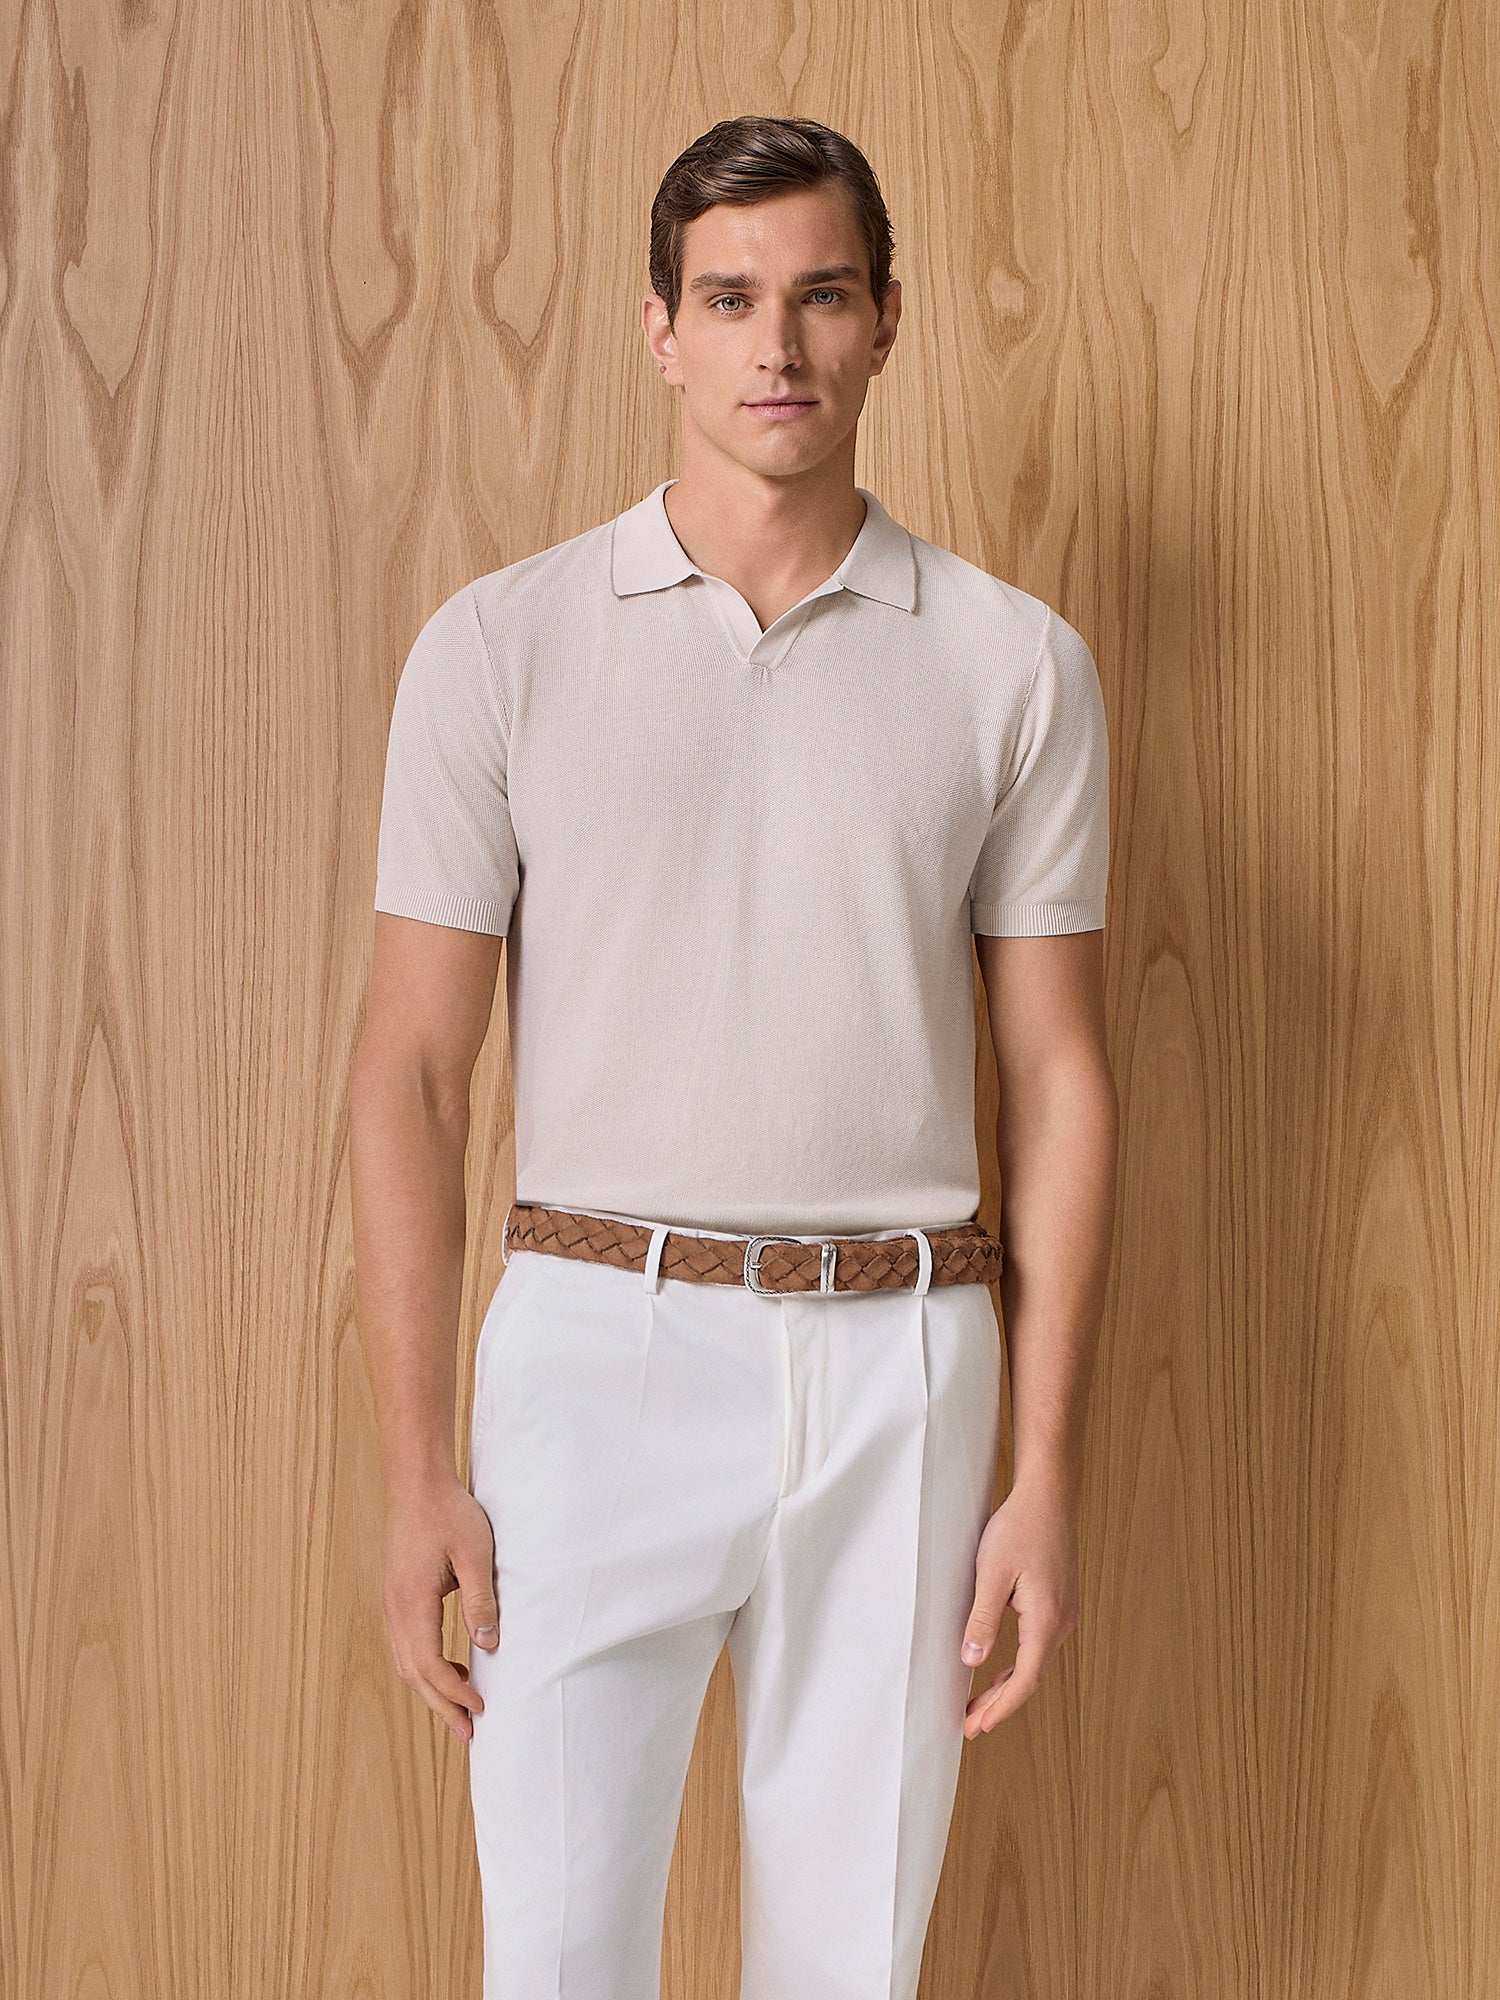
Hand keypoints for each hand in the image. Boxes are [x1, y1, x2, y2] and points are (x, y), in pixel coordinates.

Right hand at [381, 1474, 500, 1741]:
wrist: (416, 1483)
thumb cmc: (448, 1512)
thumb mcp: (475, 1553)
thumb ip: (481, 1600)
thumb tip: (488, 1646)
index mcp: (412, 1603)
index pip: (430, 1665)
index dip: (454, 1693)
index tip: (481, 1707)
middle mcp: (395, 1610)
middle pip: (414, 1674)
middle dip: (441, 1706)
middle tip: (469, 1733)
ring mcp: (392, 1604)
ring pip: (406, 1663)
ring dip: (432, 1689)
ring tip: (462, 1708)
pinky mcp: (397, 1597)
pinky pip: (406, 1646)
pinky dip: (426, 1667)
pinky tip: (452, 1667)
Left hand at [959, 1475, 1079, 1737]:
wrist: (1049, 1496)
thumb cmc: (1019, 1528)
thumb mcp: (992, 1573)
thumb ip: (983, 1619)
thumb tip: (973, 1661)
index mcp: (1046, 1621)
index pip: (1023, 1681)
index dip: (999, 1708)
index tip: (975, 1727)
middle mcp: (1062, 1622)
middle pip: (1031, 1676)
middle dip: (1001, 1704)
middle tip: (971, 1724)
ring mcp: (1064, 1612)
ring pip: (1037, 1662)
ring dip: (1010, 1685)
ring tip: (982, 1704)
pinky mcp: (1060, 1601)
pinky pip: (1040, 1644)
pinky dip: (1020, 1663)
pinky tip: (1003, 1669)